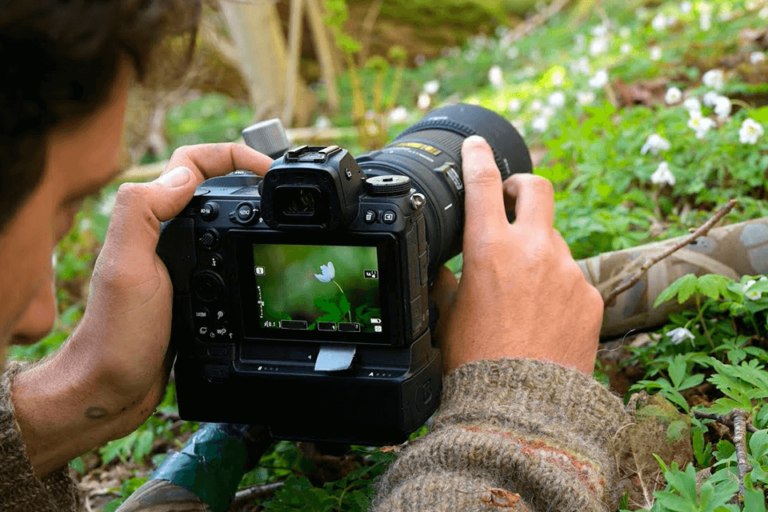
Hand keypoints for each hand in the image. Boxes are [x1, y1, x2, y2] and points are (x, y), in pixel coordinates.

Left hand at [13, 144, 271, 474]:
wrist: (114, 387)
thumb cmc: (118, 334)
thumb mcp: (128, 267)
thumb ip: (144, 212)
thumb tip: (186, 173)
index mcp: (153, 221)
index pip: (193, 164)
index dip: (233, 156)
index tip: (268, 170)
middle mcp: (165, 235)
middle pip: (211, 185)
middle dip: (248, 175)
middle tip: (283, 188)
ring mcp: (181, 261)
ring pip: (220, 219)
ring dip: (250, 209)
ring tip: (282, 218)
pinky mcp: (194, 288)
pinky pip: (225, 254)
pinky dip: (247, 247)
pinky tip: (264, 263)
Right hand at [432, 136, 602, 374]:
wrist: (523, 406)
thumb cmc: (477, 362)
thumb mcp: (448, 315)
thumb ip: (449, 281)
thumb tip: (445, 269)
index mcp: (488, 249)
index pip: (481, 183)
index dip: (476, 157)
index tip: (475, 147)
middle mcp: (533, 250)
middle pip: (536, 188)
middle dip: (522, 187)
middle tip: (510, 200)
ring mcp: (568, 270)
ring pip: (554, 240)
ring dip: (538, 250)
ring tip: (523, 293)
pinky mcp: (590, 296)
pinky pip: (572, 277)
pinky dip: (557, 286)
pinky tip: (544, 317)